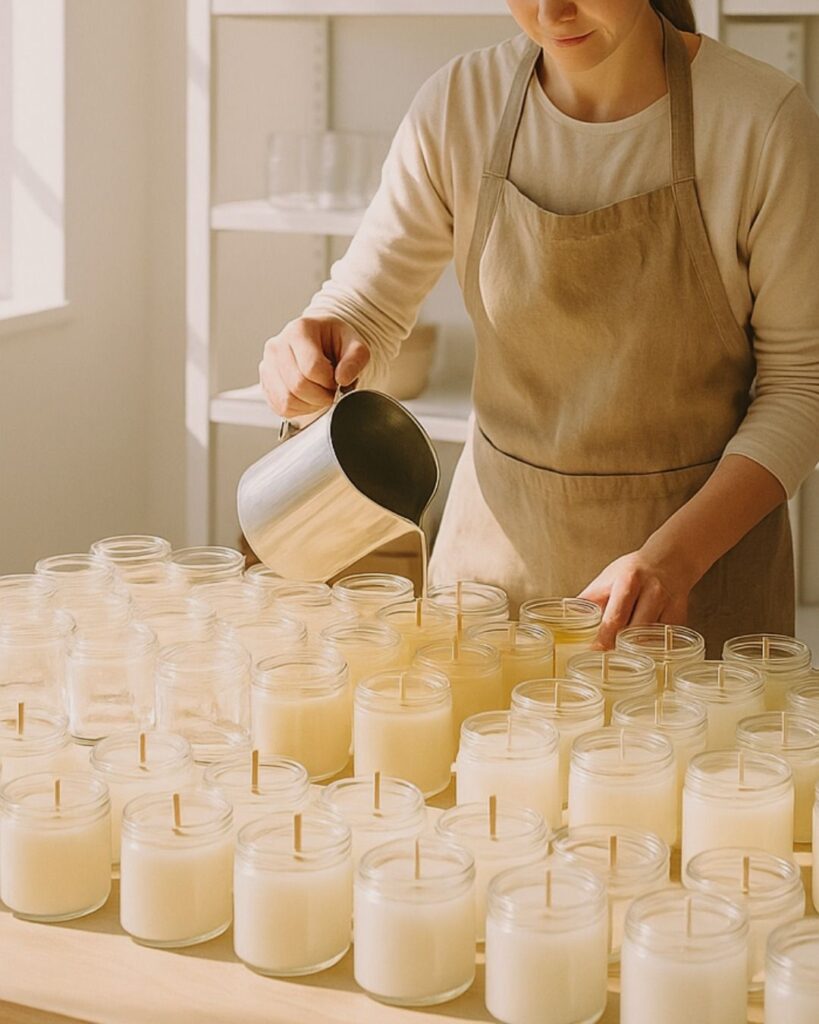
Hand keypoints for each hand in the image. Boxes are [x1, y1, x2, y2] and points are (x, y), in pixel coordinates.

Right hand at [259, 317, 370, 417]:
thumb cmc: (335, 341)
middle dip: (321, 396)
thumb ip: (355, 358)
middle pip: (298, 385)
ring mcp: (268, 365)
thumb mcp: (354, 343)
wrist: (321, 342)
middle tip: (331, 390)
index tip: (337, 380)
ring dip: (310, 404)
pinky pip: (281, 407)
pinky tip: (309, 397)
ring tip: (320, 393)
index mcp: (299, 330)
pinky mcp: (265, 383)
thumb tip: (343, 379)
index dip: (329, 382)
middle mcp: (277, 346)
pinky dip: (299, 409)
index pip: (312, 367)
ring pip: (287, 400)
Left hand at [577, 548, 693, 650]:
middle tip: (606, 661)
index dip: (604, 637)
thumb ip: (588, 600)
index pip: (615, 616)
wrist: (670, 559)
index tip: (593, 651)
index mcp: (629, 581)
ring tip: (623, 660)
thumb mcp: (607, 579)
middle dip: (620, 648)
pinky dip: (652, 648)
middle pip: (635, 631)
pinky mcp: (680, 617)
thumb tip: (566, 620)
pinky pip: (664, 640)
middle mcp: (652, 592)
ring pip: (651, 638)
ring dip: (636, 651)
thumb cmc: (632, 571)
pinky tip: (642, 654)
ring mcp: (669, 605)